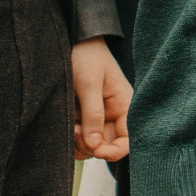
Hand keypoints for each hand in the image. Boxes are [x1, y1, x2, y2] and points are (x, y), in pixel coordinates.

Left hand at [70, 38, 129, 162]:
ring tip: (70, 126)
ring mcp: (97, 118)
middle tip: (75, 130)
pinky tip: (67, 125)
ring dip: (79, 143)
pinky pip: (79, 139)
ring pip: (91, 146)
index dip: (115, 151)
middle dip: (91, 145)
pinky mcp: (82, 119)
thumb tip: (95, 145)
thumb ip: (93, 114)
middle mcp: (113, 116)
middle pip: (107, 146)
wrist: (74, 44)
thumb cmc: (87, 58)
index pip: (128, 140)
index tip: (97, 150)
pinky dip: (71, 138)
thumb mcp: (90, 84)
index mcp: (124, 106)